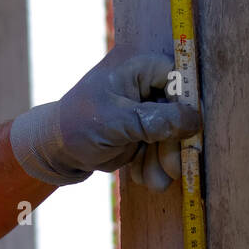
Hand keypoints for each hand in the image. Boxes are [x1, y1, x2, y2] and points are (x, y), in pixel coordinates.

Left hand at [9, 45, 200, 189]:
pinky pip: (159, 151)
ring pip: (171, 136)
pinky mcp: (142, 134)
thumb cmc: (78, 125)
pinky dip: (152, 166)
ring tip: (151, 181)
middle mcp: (146, 87)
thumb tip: (195, 120)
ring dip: (163, 162)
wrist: (54, 151)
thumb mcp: (117, 122)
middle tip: (172, 170)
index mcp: (140, 68)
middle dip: (174, 145)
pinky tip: (139, 176)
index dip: (187, 108)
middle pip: (179, 113)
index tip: (190, 134)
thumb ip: (156, 120)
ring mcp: (145, 112)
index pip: (180, 80)